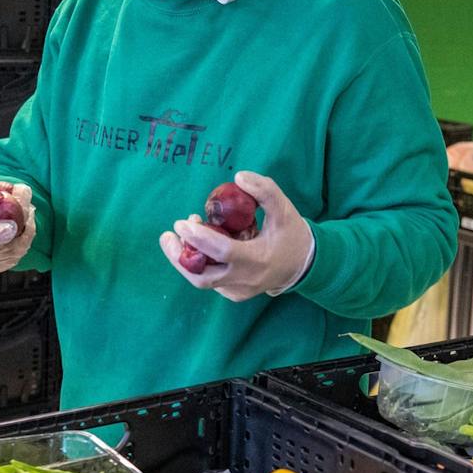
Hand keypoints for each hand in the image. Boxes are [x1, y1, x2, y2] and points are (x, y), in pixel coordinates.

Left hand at [160, 171, 314, 301]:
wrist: (304, 264)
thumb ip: (264, 190)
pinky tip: (199, 246)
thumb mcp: (283, 208)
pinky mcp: (235, 294)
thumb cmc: (291, 233)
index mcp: (258, 259)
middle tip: (168, 235)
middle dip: (179, 256)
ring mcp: (239, 290)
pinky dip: (200, 264)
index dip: (199, 237)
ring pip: (203, 281)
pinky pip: (212, 281)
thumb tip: (238, 177)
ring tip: (179, 237)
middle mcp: (246, 279)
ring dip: (186, 260)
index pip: (222, 251)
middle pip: (202, 276)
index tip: (183, 221)